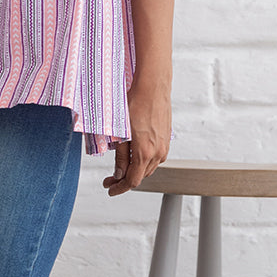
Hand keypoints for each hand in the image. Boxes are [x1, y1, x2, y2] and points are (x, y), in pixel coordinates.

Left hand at [102, 77, 171, 197]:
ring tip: (121, 166)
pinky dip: (144, 161)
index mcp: (145, 153)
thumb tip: (118, 175)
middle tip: (110, 178)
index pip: (132, 181)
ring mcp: (164, 146)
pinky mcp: (166, 139)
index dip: (119, 188)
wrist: (152, 86)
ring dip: (135, 170)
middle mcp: (158, 152)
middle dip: (124, 179)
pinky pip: (155, 157)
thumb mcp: (121, 133)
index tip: (110, 189)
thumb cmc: (135, 104)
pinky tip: (135, 154)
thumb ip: (121, 157)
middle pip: (141, 176)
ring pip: (149, 167)